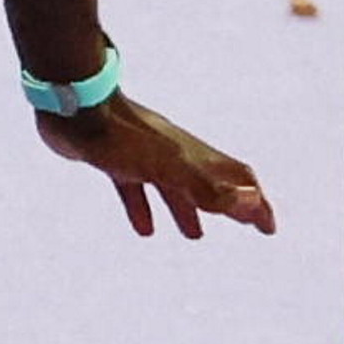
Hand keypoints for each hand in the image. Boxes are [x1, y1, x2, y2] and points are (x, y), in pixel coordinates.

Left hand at [38, 91, 272, 241]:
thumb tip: (253, 201)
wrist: (75, 108)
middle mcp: (176, 156)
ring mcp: (146, 156)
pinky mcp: (115, 160)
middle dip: (229, 205)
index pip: (239, 181)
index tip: (268, 229)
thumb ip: (208, 187)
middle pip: (211, 183)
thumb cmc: (124, 138)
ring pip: (174, 188)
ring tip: (194, 235)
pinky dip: (143, 207)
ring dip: (186, 210)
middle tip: (243, 225)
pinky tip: (144, 230)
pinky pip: (135, 188)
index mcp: (195, 158)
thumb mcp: (170, 169)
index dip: (256, 204)